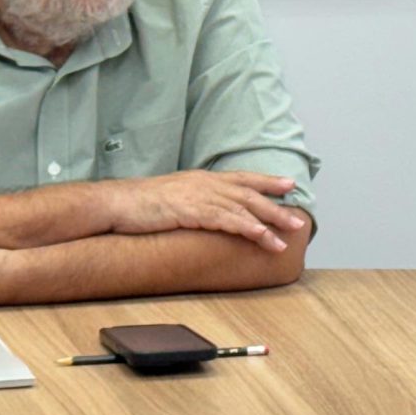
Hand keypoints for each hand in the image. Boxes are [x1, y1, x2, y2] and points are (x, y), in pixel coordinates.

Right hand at [105, 170, 308, 252]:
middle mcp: (205, 183)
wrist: (116, 203)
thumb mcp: (172, 198)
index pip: (241, 178)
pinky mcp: (192, 210)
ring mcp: (199, 195)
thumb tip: (206, 213)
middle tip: (298, 218)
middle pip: (249, 193)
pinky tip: (262, 236)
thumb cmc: (139, 204)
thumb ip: (192, 201)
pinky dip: (248, 227)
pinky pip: (226, 219)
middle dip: (276, 205)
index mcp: (201, 179)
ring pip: (243, 207)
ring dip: (269, 222)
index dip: (266, 181)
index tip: (289, 185)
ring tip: (288, 236)